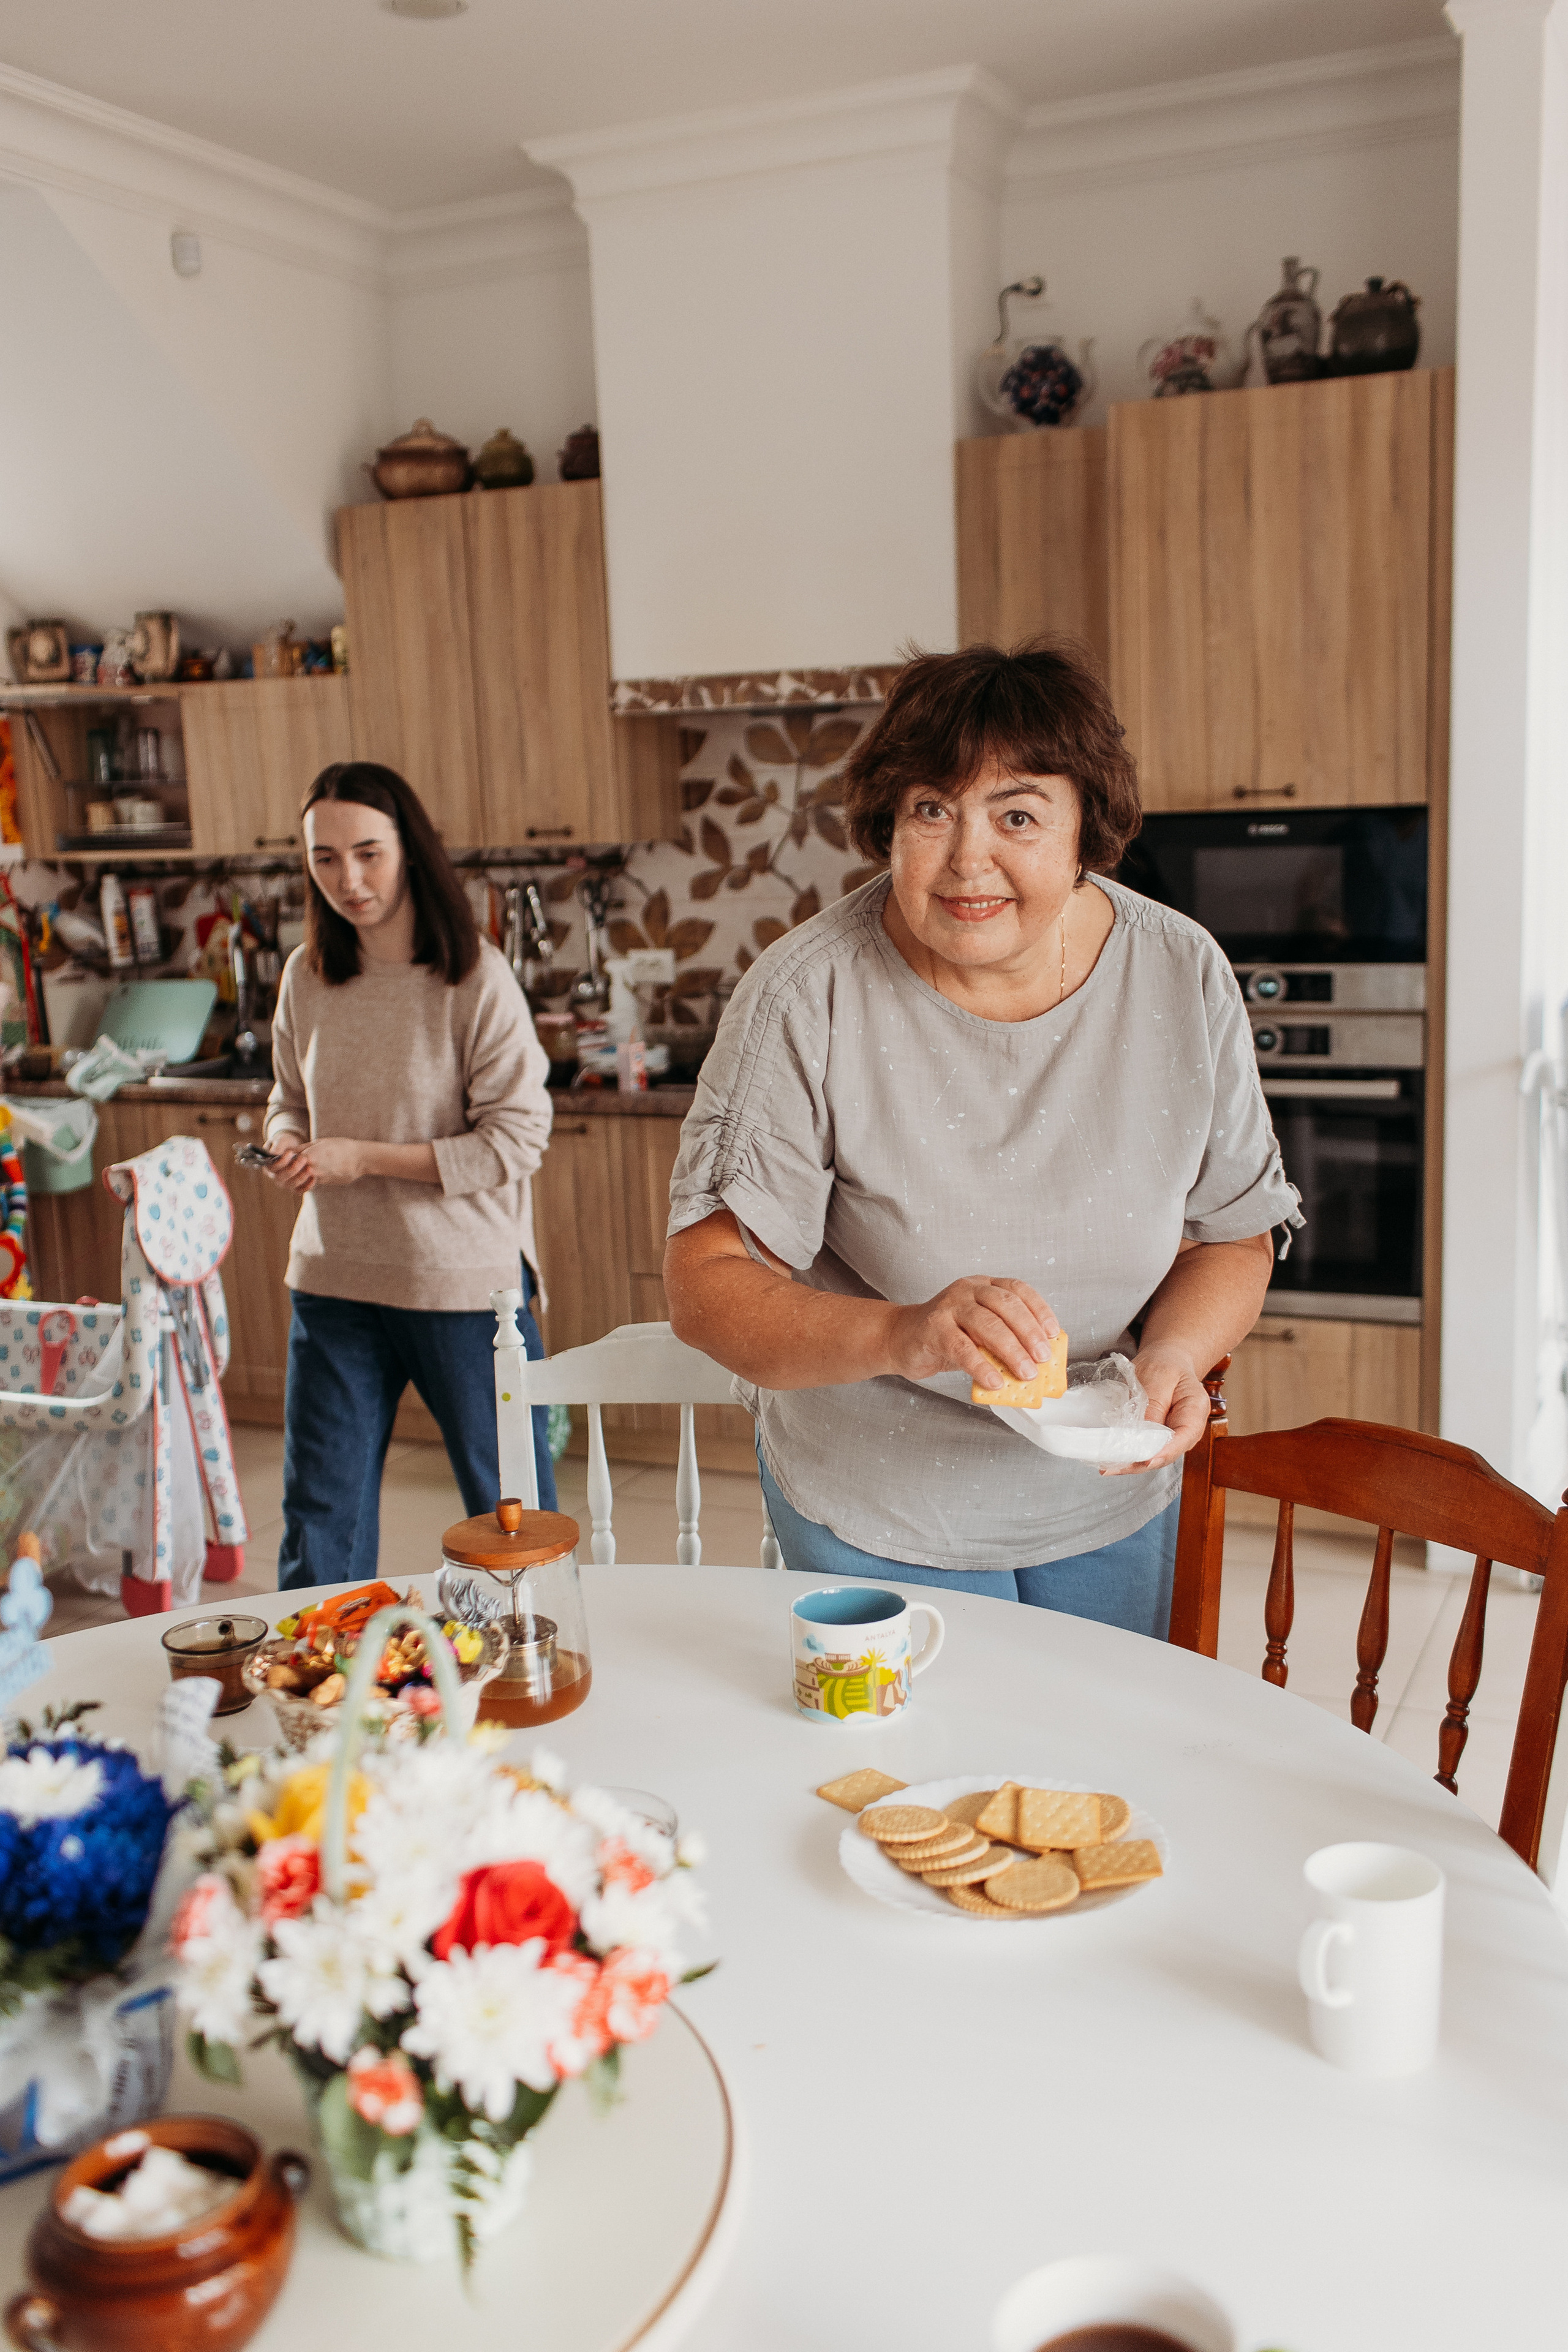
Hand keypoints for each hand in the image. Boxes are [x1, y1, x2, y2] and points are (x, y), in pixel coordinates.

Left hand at [263, 1138, 364, 1192]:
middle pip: (290, 1172)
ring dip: (295, 1176)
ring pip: (298, 1179)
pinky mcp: (323, 1183)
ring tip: (296, 1170)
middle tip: (283, 1167)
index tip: (281, 1157)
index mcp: (309, 1154)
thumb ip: (303, 1148)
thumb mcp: (320, 1142)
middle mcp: (311, 1167)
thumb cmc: (341, 1146)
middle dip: (286, 1170)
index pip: (287, 1160)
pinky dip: (305, 1181)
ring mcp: (317, 1176)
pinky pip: (309, 1183)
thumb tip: (290, 1152)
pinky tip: (307, 1176)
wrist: (360, 1159)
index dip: (282, 1159)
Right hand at [886, 1276, 1058, 1387]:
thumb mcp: (977, 1333)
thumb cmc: (944, 1337)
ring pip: (987, 1324)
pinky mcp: (933, 1327)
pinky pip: (962, 1347)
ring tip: (1026, 1373)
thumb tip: (1037, 1362)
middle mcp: (968, 1290)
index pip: (1018, 1289)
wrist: (899, 1338)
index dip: (1039, 1310)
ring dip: (1011, 1351)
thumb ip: (1002, 1340)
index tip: (1054, 1333)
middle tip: (1043, 1358)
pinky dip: (981, 1366)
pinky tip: (994, 1381)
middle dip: (1029, 1333)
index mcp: (983, 1286)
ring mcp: (949, 1306)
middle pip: (1006, 1305)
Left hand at [1101, 1340, 1211, 1478]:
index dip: (1163, 1453)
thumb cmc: (1166, 1364)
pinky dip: (1128, 1453)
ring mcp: (1173, 1436)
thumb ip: (1153, 1405)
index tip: (1144, 1461)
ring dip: (1131, 1462)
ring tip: (1108, 1467)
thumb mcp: (1160, 1376)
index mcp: (1195, 1411)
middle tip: (1112, 1468)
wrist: (1167, 1360)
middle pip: (1166, 1453)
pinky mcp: (1158, 1436)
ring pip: (1153, 1455)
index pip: (1183, 1439)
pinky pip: (1144, 1448)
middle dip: (1139, 1463)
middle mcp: (1187, 1429)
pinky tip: (1111, 1458)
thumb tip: (1141, 1434)